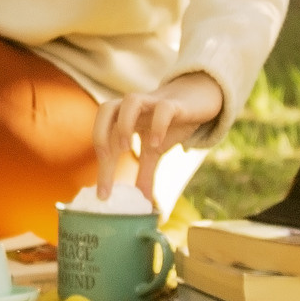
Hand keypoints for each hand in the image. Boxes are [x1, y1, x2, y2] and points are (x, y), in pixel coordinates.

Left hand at [93, 73, 222, 204]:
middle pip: (106, 110)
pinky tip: (157, 143)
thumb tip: (143, 202)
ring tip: (126, 148)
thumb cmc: (170, 123)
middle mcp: (134, 107)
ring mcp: (154, 102)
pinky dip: (158, 124)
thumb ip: (145, 172)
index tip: (104, 195)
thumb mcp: (154, 150)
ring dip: (125, 124)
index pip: (106, 140)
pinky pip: (163, 108)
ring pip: (131, 100)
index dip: (103, 168)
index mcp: (124, 118)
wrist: (198, 98)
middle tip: (105, 164)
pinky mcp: (175, 103)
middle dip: (101, 137)